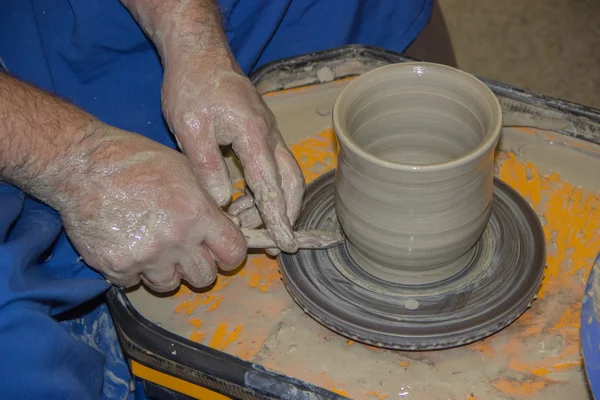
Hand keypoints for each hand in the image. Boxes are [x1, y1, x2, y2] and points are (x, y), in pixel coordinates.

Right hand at [59, 122, 246, 291]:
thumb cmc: (135, 160)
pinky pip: (135, 283)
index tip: (220, 250)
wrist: (82, 166)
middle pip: (205, 277)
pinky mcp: (117, 268)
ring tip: (153, 247)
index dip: (229, 254)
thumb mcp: (183, 169)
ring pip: (170, 285)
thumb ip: (206, 202)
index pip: (233, 253)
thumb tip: (224, 223)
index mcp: (197, 215)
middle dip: (200, 266)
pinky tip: (127, 246)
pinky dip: (133, 271)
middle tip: (186, 251)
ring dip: (166, 271)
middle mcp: (176, 241)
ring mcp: (146, 258)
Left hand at [161, 58, 304, 253]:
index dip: (278, 218)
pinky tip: (244, 201)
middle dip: (287, 214)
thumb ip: (207, 165)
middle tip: (272, 240)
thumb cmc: (192, 86)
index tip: (285, 243)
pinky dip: (266, 189)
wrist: (200, 54)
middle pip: (292, 182)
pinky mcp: (260, 132)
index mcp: (254, 134)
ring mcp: (268, 133)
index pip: (271, 185)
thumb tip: (222, 202)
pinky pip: (273, 166)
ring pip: (285, 175)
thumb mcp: (190, 127)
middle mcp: (269, 135)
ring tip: (245, 221)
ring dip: (274, 203)